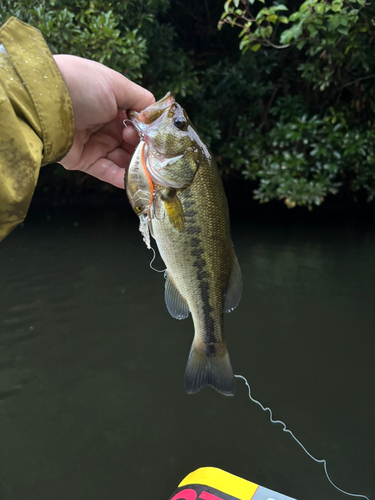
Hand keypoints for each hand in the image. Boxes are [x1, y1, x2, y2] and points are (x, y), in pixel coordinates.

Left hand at [54, 55, 153, 188]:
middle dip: (145, 150)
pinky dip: (122, 178)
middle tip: (156, 156)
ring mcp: (94, 143)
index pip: (136, 121)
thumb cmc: (82, 87)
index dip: (148, 129)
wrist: (46, 104)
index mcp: (111, 103)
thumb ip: (141, 99)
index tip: (157, 137)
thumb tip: (157, 114)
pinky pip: (107, 171)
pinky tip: (138, 181)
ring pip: (122, 159)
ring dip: (137, 166)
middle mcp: (103, 123)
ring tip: (153, 173)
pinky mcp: (84, 160)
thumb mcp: (116, 85)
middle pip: (131, 142)